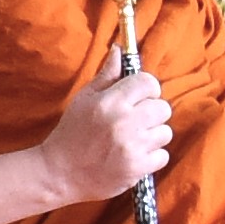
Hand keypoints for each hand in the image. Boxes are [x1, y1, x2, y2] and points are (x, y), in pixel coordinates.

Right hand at [44, 68, 171, 204]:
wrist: (59, 173)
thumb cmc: (71, 133)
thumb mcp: (84, 99)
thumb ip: (106, 75)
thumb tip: (119, 50)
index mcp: (110, 101)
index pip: (148, 82)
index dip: (146, 89)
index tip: (138, 97)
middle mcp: (124, 122)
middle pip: (163, 107)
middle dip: (151, 112)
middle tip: (135, 121)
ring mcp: (132, 146)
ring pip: (165, 132)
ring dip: (152, 135)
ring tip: (133, 140)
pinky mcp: (137, 168)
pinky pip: (162, 155)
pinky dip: (151, 157)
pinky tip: (133, 156)